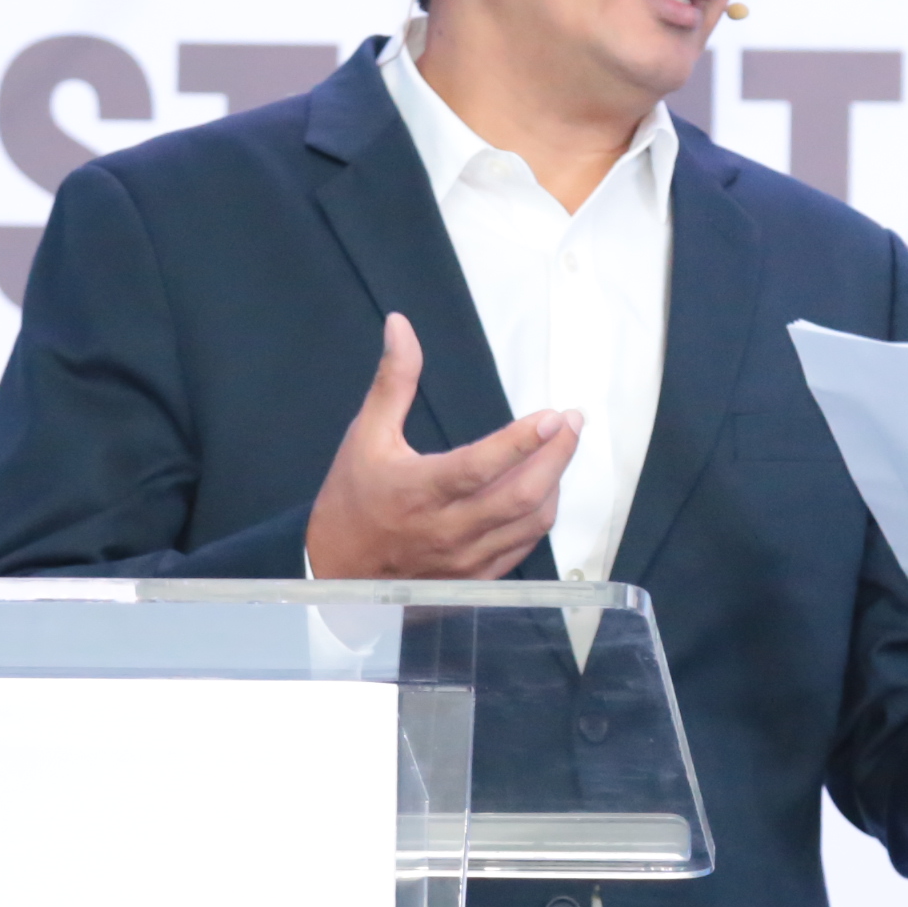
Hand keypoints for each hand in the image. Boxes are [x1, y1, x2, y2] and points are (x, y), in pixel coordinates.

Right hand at [305, 314, 581, 580]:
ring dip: (554, 484)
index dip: (522, 442)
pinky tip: (543, 490)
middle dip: (557, 456)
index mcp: (419, 490)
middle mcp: (447, 530)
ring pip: (531, 523)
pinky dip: (539, 516)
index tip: (555, 416)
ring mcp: (464, 560)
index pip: (481, 466)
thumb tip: (400, 326)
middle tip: (573, 423)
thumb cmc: (352, 500)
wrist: (335, 573)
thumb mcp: (366, 436)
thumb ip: (393, 381)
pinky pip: (523, 548)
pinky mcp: (474, 580)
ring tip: (560, 450)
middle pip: (523, 497)